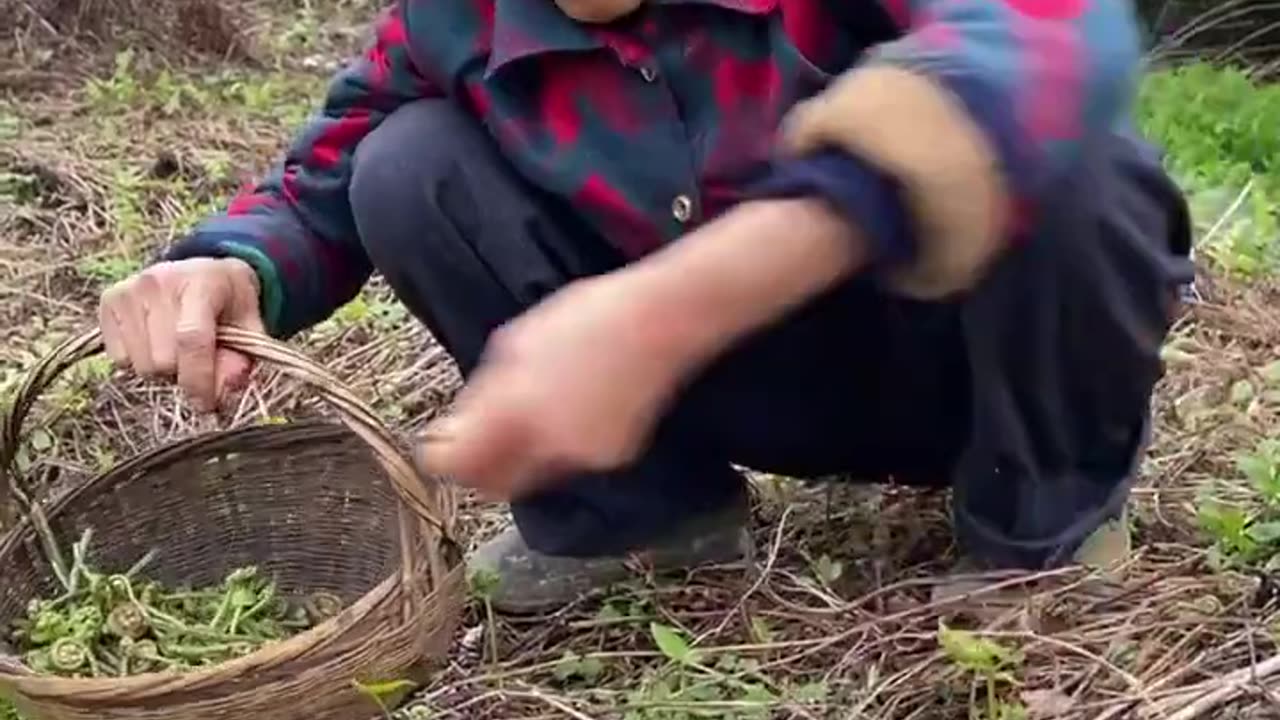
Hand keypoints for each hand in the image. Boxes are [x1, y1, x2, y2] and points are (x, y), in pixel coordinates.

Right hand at [98, 257, 264, 411]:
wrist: (203, 272)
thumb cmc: (229, 303)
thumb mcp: (249, 326)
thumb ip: (240, 359)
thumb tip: (223, 390)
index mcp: (201, 284)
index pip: (191, 340)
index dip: (198, 379)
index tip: (206, 405)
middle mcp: (158, 282)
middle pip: (163, 360)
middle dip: (183, 374)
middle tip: (196, 361)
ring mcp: (129, 290)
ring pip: (140, 364)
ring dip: (161, 371)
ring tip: (176, 350)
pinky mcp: (108, 301)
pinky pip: (119, 358)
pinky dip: (138, 362)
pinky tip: (154, 343)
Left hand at [415, 275, 693, 499]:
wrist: (660, 322)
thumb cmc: (585, 316)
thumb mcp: (518, 341)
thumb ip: (485, 392)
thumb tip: (457, 426)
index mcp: (517, 411)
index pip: (461, 464)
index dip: (443, 459)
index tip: (437, 446)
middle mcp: (548, 444)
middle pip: (497, 484)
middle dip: (481, 470)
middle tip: (474, 443)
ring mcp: (583, 456)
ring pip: (534, 473)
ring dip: (521, 454)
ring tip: (531, 411)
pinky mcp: (612, 458)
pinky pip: (569, 459)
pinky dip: (558, 444)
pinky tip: (570, 407)